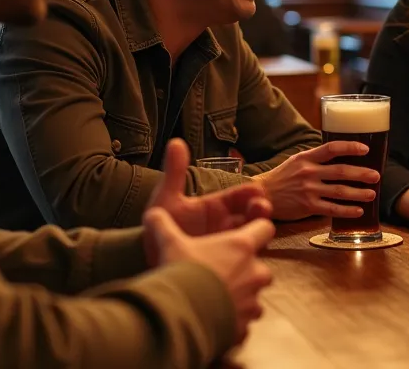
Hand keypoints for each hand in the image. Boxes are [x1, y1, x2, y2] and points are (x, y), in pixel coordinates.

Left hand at [141, 139, 272, 266]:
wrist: (146, 260)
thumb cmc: (157, 227)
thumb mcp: (166, 199)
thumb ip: (174, 172)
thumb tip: (176, 141)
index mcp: (216, 208)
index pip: (241, 196)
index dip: (251, 193)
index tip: (256, 192)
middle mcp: (226, 226)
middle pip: (253, 217)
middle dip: (261, 211)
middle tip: (262, 209)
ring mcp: (227, 247)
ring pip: (253, 240)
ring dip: (259, 236)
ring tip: (256, 234)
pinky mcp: (226, 267)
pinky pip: (243, 263)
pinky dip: (249, 259)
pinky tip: (246, 259)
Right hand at [143, 208, 273, 343]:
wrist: (182, 314)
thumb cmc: (181, 272)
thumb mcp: (170, 243)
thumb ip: (163, 225)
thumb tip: (153, 214)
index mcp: (242, 248)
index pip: (265, 228)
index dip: (257, 230)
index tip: (245, 237)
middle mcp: (254, 272)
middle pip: (261, 267)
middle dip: (246, 272)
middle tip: (222, 275)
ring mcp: (252, 301)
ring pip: (255, 298)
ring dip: (242, 298)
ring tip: (217, 300)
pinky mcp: (245, 326)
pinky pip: (245, 323)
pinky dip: (234, 323)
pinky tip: (215, 321)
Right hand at [253, 141, 379, 220]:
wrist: (262, 195)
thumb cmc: (282, 178)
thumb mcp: (296, 161)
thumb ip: (315, 159)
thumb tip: (340, 155)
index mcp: (306, 158)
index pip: (331, 148)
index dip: (350, 147)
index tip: (365, 150)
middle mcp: (308, 172)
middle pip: (340, 171)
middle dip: (361, 174)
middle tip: (377, 175)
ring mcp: (308, 190)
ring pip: (339, 191)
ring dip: (359, 193)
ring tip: (372, 194)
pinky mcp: (307, 206)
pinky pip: (331, 209)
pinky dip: (347, 210)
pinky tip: (359, 211)